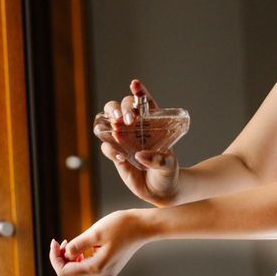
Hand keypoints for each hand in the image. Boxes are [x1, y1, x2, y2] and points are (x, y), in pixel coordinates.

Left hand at [47, 209, 151, 275]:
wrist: (142, 227)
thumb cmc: (121, 225)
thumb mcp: (95, 232)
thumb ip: (77, 245)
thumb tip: (65, 254)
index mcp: (96, 267)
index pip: (64, 272)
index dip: (54, 258)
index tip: (54, 242)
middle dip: (60, 263)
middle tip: (61, 244)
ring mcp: (105, 275)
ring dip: (68, 264)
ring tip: (70, 245)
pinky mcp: (108, 271)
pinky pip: (85, 275)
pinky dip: (78, 265)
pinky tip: (80, 250)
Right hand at [101, 79, 180, 204]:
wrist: (160, 190)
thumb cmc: (168, 171)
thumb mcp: (169, 165)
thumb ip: (159, 160)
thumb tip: (141, 155)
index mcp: (151, 123)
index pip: (144, 102)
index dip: (139, 92)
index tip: (135, 85)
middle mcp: (134, 127)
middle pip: (121, 107)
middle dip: (120, 107)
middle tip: (125, 118)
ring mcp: (123, 139)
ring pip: (108, 121)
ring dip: (109, 120)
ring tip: (116, 128)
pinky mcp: (115, 154)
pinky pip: (107, 147)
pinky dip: (110, 149)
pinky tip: (120, 157)